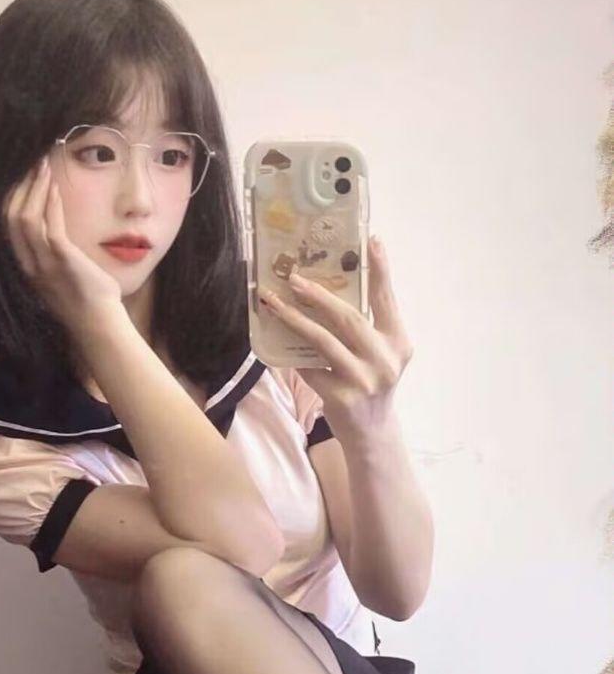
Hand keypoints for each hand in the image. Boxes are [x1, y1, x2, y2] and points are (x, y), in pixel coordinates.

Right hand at [2, 155, 123, 334]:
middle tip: (34, 163)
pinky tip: (56, 187)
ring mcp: (43, 263)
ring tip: (44, 167)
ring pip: (25, 217)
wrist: (98, 324)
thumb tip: (56, 230)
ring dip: (34, 188)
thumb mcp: (61, 276)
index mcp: (26, 267)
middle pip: (10, 216)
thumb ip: (53, 254)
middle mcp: (29, 264)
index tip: (23, 176)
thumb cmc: (86, 301)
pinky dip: (50, 203)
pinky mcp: (61, 260)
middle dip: (21, 186)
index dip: (13, 197)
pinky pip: (50, 226)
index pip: (8, 225)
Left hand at [259, 237, 414, 434]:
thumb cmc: (371, 384)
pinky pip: (310, 368)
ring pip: (324, 341)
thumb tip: (327, 291)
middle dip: (318, 295)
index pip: (387, 300)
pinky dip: (295, 355)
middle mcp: (385, 359)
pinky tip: (278, 341)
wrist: (371, 434)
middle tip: (294, 277)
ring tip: (275, 301)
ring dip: (295, 318)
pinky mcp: (341, 397)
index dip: (381, 270)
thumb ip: (365, 328)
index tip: (372, 240)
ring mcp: (363, 380)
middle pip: (348, 318)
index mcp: (398, 342)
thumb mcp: (379, 355)